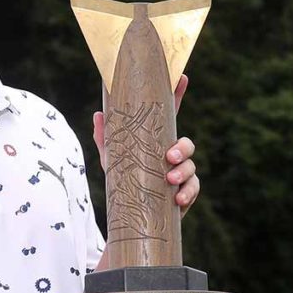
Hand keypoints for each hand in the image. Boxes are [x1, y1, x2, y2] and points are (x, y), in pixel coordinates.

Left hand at [92, 74, 201, 215]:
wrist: (131, 215)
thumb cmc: (124, 181)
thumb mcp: (112, 159)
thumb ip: (105, 138)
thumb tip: (98, 115)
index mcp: (157, 141)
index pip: (170, 115)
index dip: (178, 95)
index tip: (183, 77)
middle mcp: (172, 155)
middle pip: (187, 143)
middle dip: (182, 148)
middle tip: (169, 156)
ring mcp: (181, 173)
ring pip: (192, 166)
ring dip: (183, 171)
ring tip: (170, 179)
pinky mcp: (185, 192)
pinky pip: (194, 189)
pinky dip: (188, 193)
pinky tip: (177, 198)